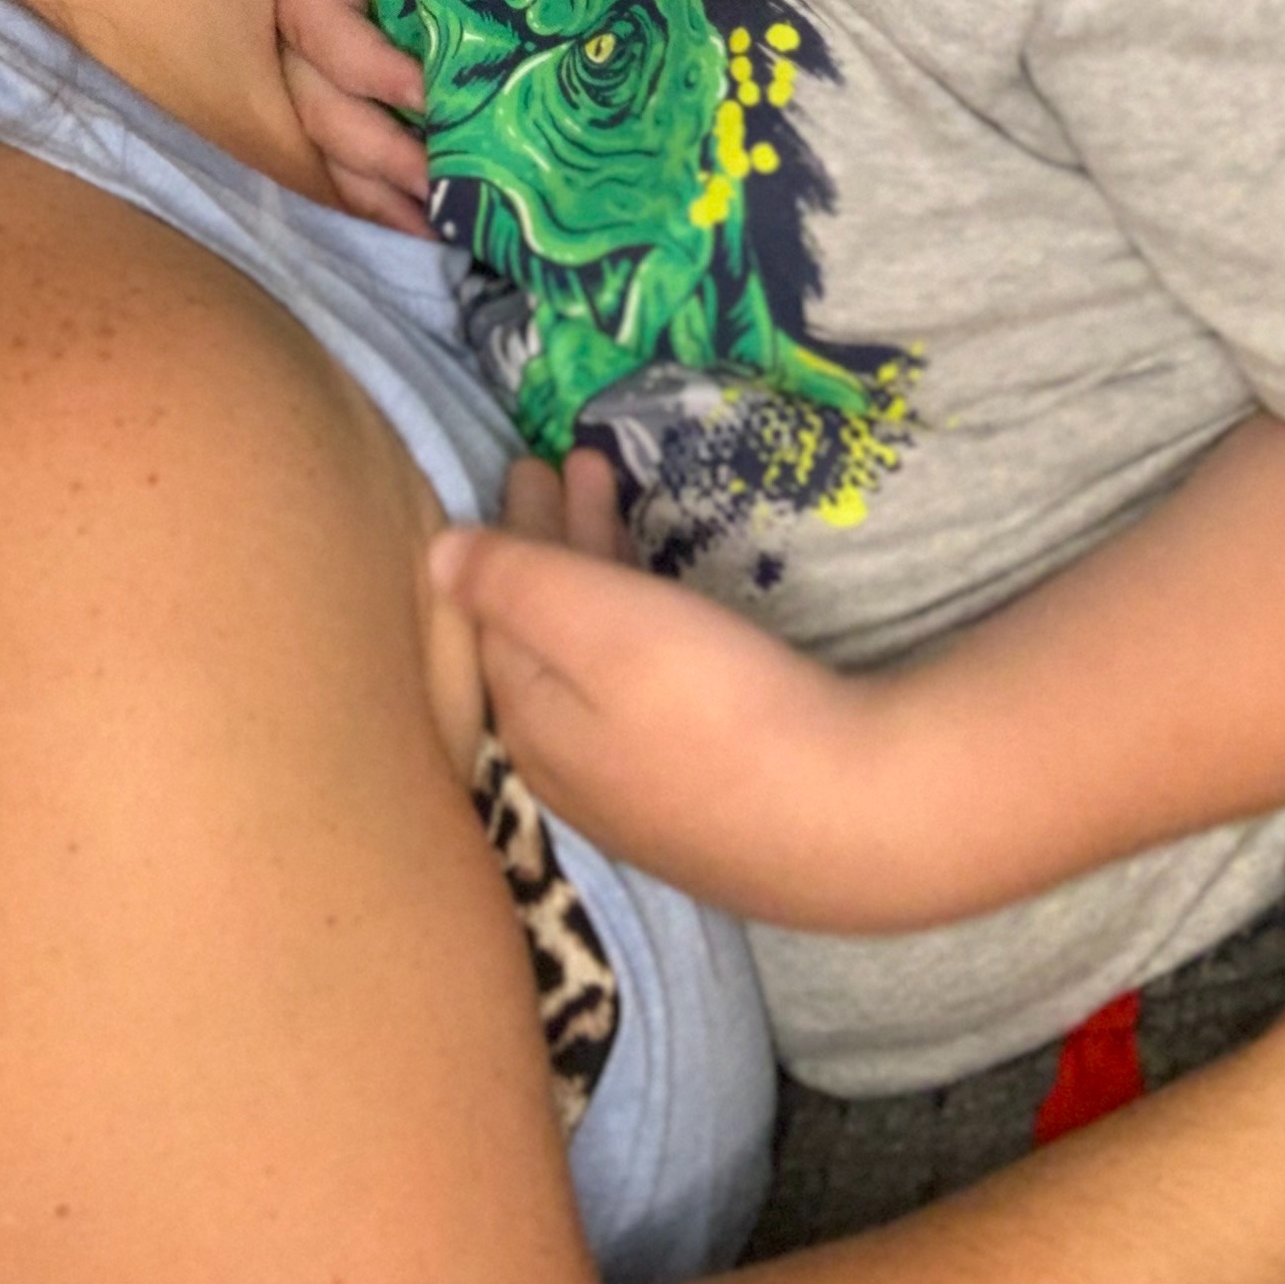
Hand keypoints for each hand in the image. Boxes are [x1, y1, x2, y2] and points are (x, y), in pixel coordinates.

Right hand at [279, 0, 432, 231]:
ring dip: (377, 193)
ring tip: (437, 228)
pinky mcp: (330, 91)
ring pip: (326, 145)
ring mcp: (308, 67)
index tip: (428, 95)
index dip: (369, 67)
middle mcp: (293, 30)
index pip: (324, 33)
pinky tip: (420, 224)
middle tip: (443, 185)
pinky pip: (338, 154)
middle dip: (379, 155)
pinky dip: (373, 194)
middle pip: (320, 109)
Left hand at [432, 464, 879, 922]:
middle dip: (556, 549)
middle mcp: (571, 772)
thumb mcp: (597, 622)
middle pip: (547, 640)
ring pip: (595, 669)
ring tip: (624, 514)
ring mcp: (642, 798)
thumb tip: (434, 554)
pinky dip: (636, 635)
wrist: (850, 818)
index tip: (531, 465)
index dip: (511, 534)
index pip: (499, 615)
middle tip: (577, 467)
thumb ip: (512, 583)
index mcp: (532, 725)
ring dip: (600, 583)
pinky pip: (641, 699)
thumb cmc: (712, 704)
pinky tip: (668, 625)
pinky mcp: (707, 805)